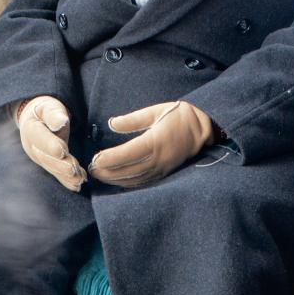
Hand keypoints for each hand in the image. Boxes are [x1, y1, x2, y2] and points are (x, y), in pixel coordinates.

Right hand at [15, 96, 86, 191]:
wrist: (38, 119)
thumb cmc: (47, 110)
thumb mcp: (49, 107)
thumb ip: (54, 114)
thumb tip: (61, 122)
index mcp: (30, 129)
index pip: (40, 138)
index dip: (50, 145)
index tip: (62, 151)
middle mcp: (32, 146)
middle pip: (46, 157)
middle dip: (60, 165)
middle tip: (74, 171)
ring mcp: (39, 158)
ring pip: (52, 168)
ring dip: (65, 176)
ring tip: (80, 180)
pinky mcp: (47, 165)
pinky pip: (56, 173)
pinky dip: (66, 181)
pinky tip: (77, 186)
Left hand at [88, 101, 215, 187]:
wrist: (202, 128)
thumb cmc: (177, 116)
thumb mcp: (155, 111)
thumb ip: (132, 119)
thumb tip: (112, 123)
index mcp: (155, 140)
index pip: (128, 153)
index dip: (110, 159)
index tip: (95, 159)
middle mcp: (159, 158)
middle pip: (129, 170)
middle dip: (108, 172)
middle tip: (91, 170)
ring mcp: (162, 168)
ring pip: (135, 179)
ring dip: (115, 179)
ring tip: (99, 176)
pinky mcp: (165, 173)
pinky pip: (144, 182)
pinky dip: (129, 183)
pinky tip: (117, 181)